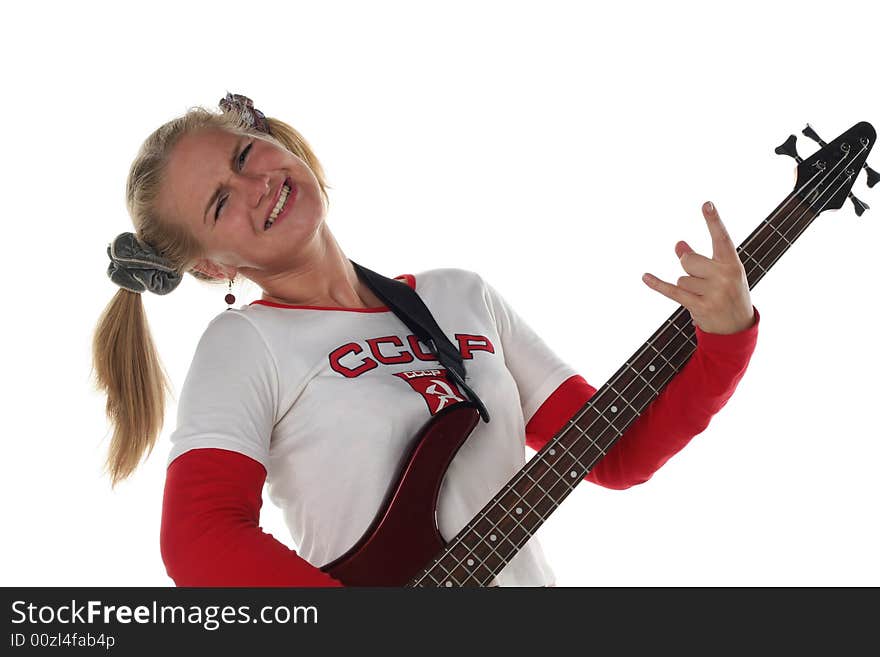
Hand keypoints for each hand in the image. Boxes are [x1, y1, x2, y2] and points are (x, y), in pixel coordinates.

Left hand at [642, 201, 754, 334]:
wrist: (737, 327)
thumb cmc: (729, 294)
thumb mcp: (721, 274)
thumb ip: (700, 258)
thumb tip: (678, 244)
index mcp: (733, 264)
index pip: (722, 238)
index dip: (713, 221)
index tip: (706, 204)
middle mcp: (725, 277)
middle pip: (689, 260)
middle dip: (689, 268)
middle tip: (703, 281)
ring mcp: (713, 293)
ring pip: (681, 278)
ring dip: (687, 286)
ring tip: (703, 296)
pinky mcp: (699, 307)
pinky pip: (672, 291)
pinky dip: (657, 284)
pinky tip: (645, 277)